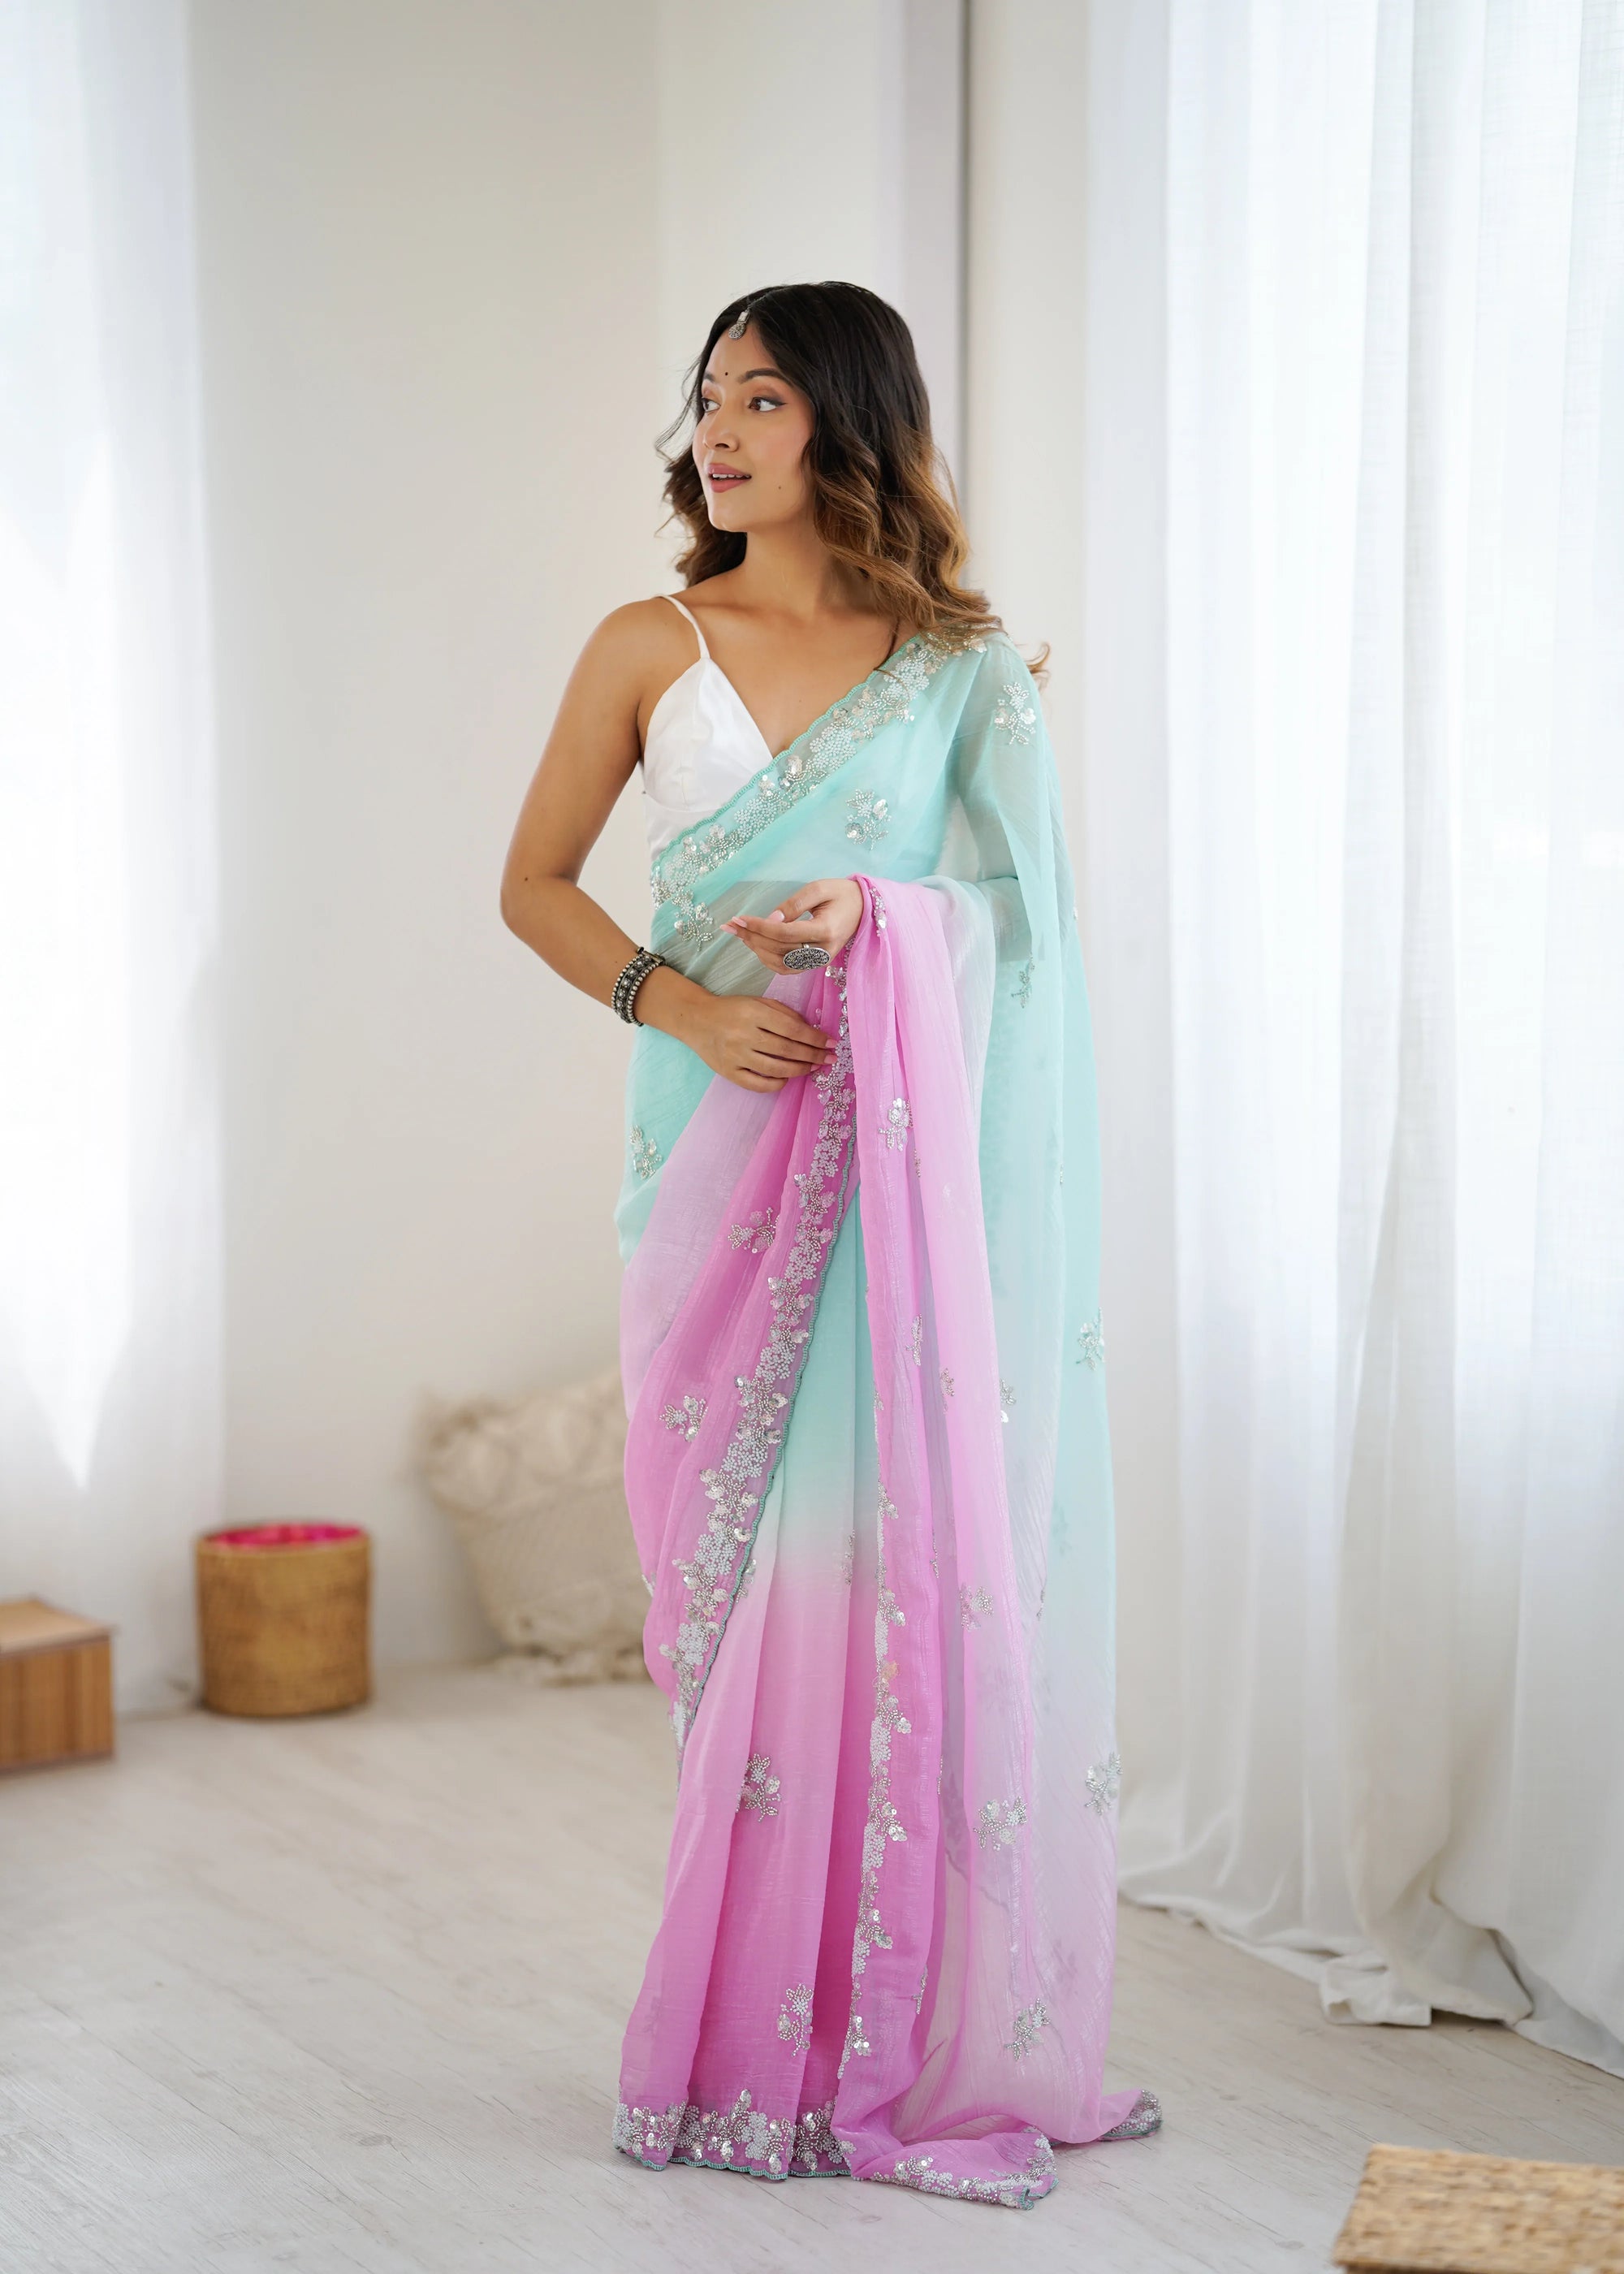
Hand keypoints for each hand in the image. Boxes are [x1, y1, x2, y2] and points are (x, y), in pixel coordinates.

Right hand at [638, 967, 836, 1093]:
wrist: (697, 1020)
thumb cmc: (732, 1009)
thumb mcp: (757, 1002)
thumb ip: (784, 1013)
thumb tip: (812, 1032)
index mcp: (753, 1013)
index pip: (792, 1028)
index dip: (814, 1038)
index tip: (830, 1043)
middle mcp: (744, 1035)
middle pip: (787, 1050)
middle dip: (813, 1056)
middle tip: (829, 1059)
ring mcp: (735, 1056)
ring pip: (775, 1068)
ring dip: (800, 1070)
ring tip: (814, 1068)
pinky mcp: (729, 1072)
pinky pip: (757, 1084)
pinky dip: (776, 1083)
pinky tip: (786, 1078)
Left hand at [721, 878, 864, 972]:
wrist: (864, 909)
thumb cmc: (841, 894)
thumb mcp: (819, 888)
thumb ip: (794, 904)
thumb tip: (770, 918)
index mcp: (825, 930)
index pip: (784, 933)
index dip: (759, 927)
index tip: (739, 918)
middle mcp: (822, 950)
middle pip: (778, 949)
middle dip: (751, 937)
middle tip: (730, 925)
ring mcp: (818, 960)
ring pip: (779, 962)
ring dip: (756, 949)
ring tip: (740, 933)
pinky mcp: (814, 964)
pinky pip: (786, 968)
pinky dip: (767, 960)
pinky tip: (755, 945)